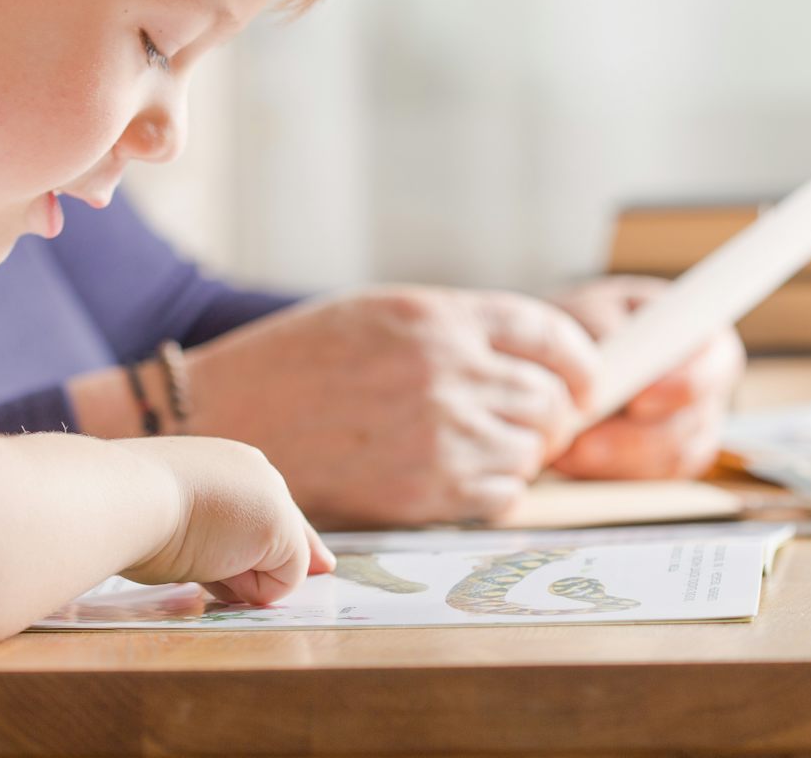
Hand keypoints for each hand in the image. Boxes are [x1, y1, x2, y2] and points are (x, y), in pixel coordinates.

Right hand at [120, 435, 333, 604]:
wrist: (122, 497)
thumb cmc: (126, 510)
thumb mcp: (167, 518)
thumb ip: (207, 537)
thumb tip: (242, 568)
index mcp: (221, 464)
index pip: (262, 508)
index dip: (277, 541)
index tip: (316, 564)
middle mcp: (252, 471)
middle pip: (285, 533)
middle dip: (263, 567)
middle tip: (213, 559)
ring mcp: (270, 497)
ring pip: (275, 564)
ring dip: (240, 578)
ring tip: (192, 553)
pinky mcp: (278, 528)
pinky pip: (280, 583)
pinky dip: (251, 590)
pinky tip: (211, 565)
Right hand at [181, 287, 603, 525]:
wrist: (225, 417)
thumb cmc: (298, 362)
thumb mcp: (378, 314)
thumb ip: (455, 329)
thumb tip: (532, 359)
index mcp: (436, 318)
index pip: (552, 334)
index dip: (580, 361)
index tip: (585, 378)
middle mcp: (446, 372)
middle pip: (550, 397)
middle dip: (553, 413)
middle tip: (534, 423)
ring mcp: (438, 435)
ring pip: (532, 450)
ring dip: (522, 452)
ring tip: (481, 447)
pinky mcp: (424, 492)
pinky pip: (501, 495)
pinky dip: (495, 489)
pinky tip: (458, 476)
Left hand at [547, 276, 745, 480]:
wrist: (562, 356)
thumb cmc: (586, 324)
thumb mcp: (590, 309)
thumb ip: (604, 326)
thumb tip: (610, 358)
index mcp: (706, 342)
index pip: (715, 366)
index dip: (684, 386)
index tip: (638, 401)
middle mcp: (709, 392)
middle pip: (691, 425)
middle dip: (634, 438)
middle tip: (584, 441)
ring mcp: (692, 433)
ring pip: (668, 461)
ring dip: (615, 461)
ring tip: (567, 452)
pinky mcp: (666, 465)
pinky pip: (647, 482)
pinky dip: (607, 474)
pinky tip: (570, 461)